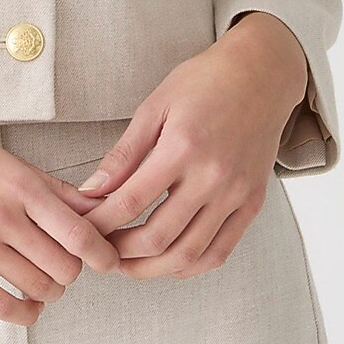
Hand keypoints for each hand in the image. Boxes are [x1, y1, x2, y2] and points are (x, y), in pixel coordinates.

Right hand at [0, 116, 125, 323]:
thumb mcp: (11, 164)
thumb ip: (57, 191)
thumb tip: (101, 210)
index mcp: (22, 185)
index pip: (80, 234)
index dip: (103, 255)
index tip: (108, 262)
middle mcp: (2, 214)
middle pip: (64, 267)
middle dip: (71, 272)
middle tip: (62, 264)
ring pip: (38, 287)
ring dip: (49, 291)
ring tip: (42, 280)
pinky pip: (0, 305)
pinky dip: (24, 312)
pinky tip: (28, 304)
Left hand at [72, 12, 309, 277]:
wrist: (263, 74)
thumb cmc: (205, 82)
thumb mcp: (155, 105)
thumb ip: (124, 153)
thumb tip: (91, 191)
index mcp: (182, 147)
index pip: (130, 202)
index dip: (99, 224)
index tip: (80, 231)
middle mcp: (212, 176)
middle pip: (158, 237)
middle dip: (120, 254)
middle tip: (98, 252)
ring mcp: (236, 193)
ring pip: (189, 254)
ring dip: (151, 269)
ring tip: (126, 265)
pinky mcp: (252, 203)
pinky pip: (220, 251)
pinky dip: (189, 266)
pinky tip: (166, 261)